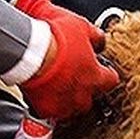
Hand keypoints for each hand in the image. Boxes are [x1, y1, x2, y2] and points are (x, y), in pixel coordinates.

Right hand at [15, 0, 118, 119]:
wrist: (29, 52)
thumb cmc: (55, 39)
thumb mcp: (82, 27)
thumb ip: (96, 37)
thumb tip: (100, 40)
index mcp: (95, 77)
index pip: (111, 80)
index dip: (106, 74)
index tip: (101, 69)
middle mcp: (82, 95)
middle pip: (90, 98)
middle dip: (84, 89)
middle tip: (74, 76)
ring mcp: (64, 105)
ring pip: (71, 109)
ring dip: (67, 99)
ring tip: (58, 86)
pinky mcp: (45, 110)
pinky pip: (49, 112)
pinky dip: (47, 104)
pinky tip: (43, 94)